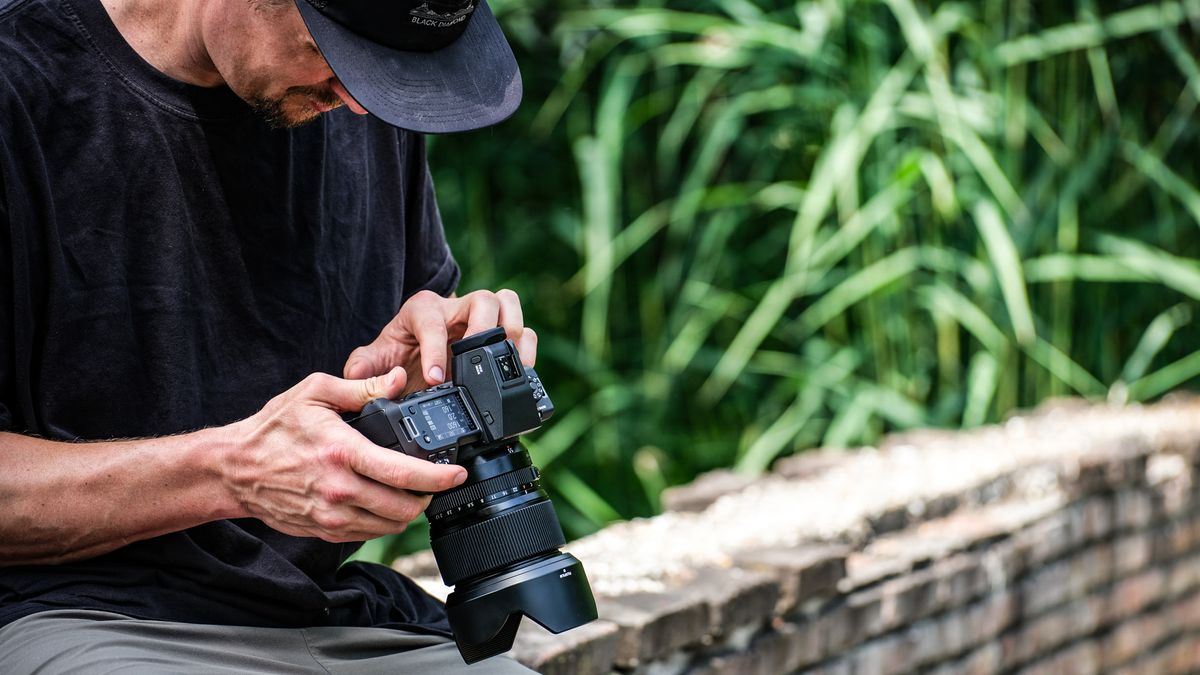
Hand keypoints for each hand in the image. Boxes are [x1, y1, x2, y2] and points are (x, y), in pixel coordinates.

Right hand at [223, 367, 466, 541]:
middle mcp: (339, 489)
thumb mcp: (315, 393)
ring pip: (387, 525)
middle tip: (433, 483)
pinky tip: (382, 503)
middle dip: (426, 497)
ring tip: (411, 493)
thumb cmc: (272, 428)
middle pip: (402, 508)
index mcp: (342, 453)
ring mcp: (331, 515)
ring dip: (406, 512)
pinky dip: (382, 522)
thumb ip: (362, 387)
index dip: (438, 478)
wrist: (233, 468)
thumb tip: (398, 379)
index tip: (457, 473)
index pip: (403, 473)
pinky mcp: (323, 530)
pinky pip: (366, 534)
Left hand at [342, 289, 537, 391]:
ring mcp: (482, 318)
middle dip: (484, 330)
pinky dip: (528, 350)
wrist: (416, 356)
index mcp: (422, 310)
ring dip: (512, 333)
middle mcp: (456, 308)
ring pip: (508, 304)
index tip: (437, 379)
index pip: (432, 320)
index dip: (435, 350)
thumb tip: (371, 379)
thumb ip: (362, 371)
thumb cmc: (398, 354)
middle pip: (482, 299)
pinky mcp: (502, 333)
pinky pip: (527, 330)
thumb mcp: (372, 361)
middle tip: (479, 362)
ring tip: (506, 365)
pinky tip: (521, 373)